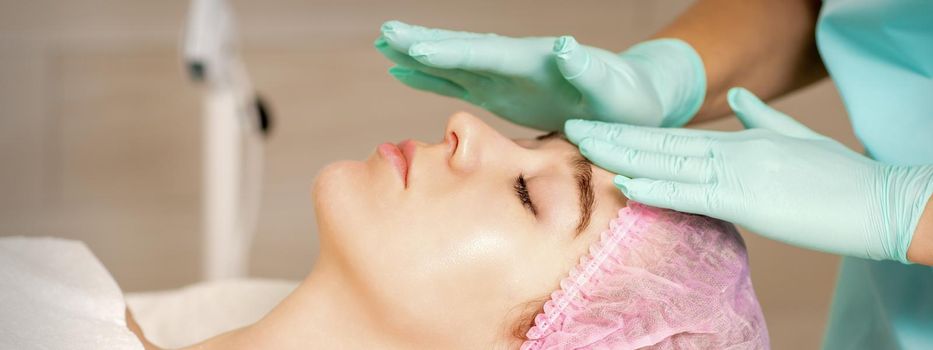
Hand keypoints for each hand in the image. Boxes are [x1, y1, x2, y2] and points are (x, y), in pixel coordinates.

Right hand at [376, 20, 705, 129]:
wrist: (633, 103)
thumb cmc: (629, 101)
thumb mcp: (616, 90)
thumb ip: (590, 72)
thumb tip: (566, 47)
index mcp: (537, 62)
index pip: (488, 54)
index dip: (452, 53)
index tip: (417, 47)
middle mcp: (516, 63)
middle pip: (462, 49)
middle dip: (424, 43)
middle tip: (385, 33)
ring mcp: (506, 77)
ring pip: (454, 62)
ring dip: (420, 55)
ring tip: (384, 45)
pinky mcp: (503, 92)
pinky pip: (460, 82)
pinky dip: (432, 76)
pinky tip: (406, 71)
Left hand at [565, 87, 932, 262]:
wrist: (882, 200)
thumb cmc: (839, 177)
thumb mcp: (794, 139)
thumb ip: (760, 117)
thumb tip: (737, 98)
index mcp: (741, 140)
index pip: (675, 136)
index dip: (633, 133)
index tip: (600, 130)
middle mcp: (733, 152)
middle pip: (661, 143)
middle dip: (614, 136)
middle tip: (571, 129)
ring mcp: (739, 173)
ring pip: (668, 162)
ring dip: (623, 154)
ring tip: (584, 147)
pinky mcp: (750, 200)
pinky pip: (693, 193)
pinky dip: (657, 187)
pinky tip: (626, 181)